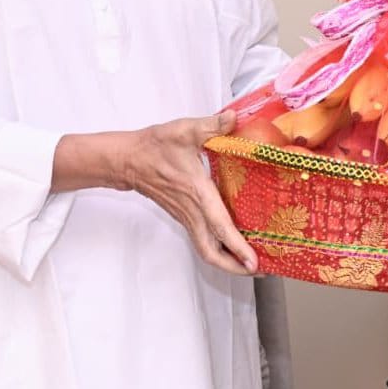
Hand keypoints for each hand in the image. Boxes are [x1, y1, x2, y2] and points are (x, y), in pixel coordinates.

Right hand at [120, 109, 257, 275]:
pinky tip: (233, 245)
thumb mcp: (185, 130)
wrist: (129, 159)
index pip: (219, 226)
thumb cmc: (156, 145)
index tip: (253, 262)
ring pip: (206, 249)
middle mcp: (192, 211)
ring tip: (250, 264)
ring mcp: (186, 216)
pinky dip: (218, 249)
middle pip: (211, 252)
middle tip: (259, 269)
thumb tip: (233, 118)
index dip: (237, 247)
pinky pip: (202, 240)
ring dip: (227, 262)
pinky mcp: (183, 216)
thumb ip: (211, 125)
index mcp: (197, 193)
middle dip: (235, 267)